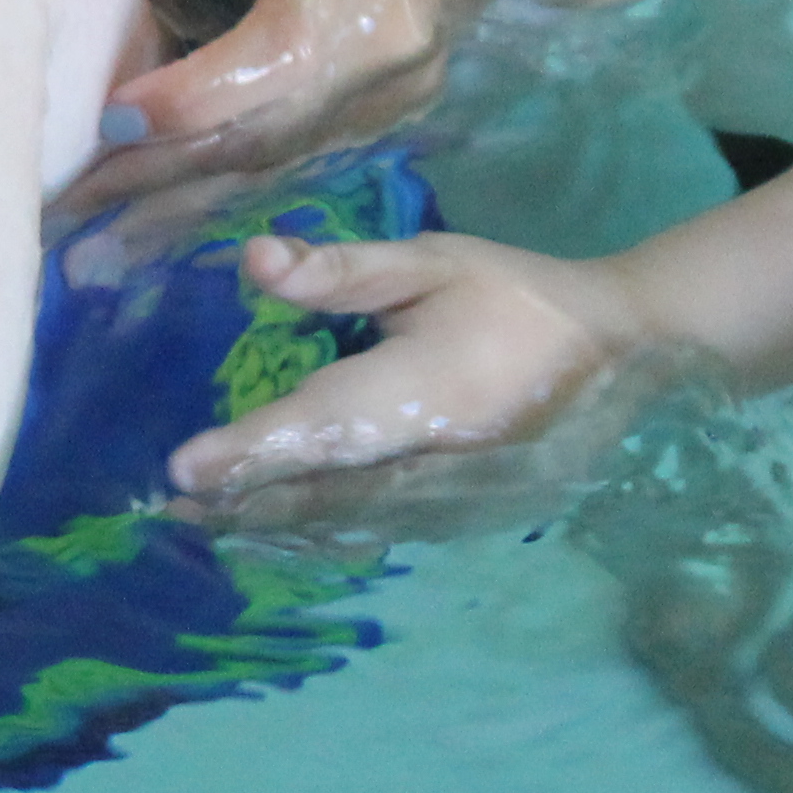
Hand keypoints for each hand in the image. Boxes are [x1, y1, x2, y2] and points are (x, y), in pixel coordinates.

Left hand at [82, 0, 485, 209]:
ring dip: (169, 208)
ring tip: (83, 244)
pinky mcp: (366, 139)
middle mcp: (365, 69)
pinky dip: (211, 201)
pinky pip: (279, 176)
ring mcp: (372, 116)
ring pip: (261, 172)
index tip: (106, 118)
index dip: (184, 98)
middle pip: (250, 138)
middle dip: (149, 177)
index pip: (264, 64)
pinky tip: (148, 230)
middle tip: (59, 209)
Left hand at [164, 229, 685, 530]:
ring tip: (204, 520)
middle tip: (169, 504)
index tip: (183, 468)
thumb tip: (254, 262)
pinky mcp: (463, 516)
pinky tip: (276, 526)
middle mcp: (437, 460)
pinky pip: (380, 529)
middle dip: (245, 498)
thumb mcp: (432, 263)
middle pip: (324, 489)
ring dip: (276, 522)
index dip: (253, 450)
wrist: (623, 355)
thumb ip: (343, 272)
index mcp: (428, 391)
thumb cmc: (515, 296)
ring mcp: (455, 500)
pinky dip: (324, 529)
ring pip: (349, 520)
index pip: (323, 426)